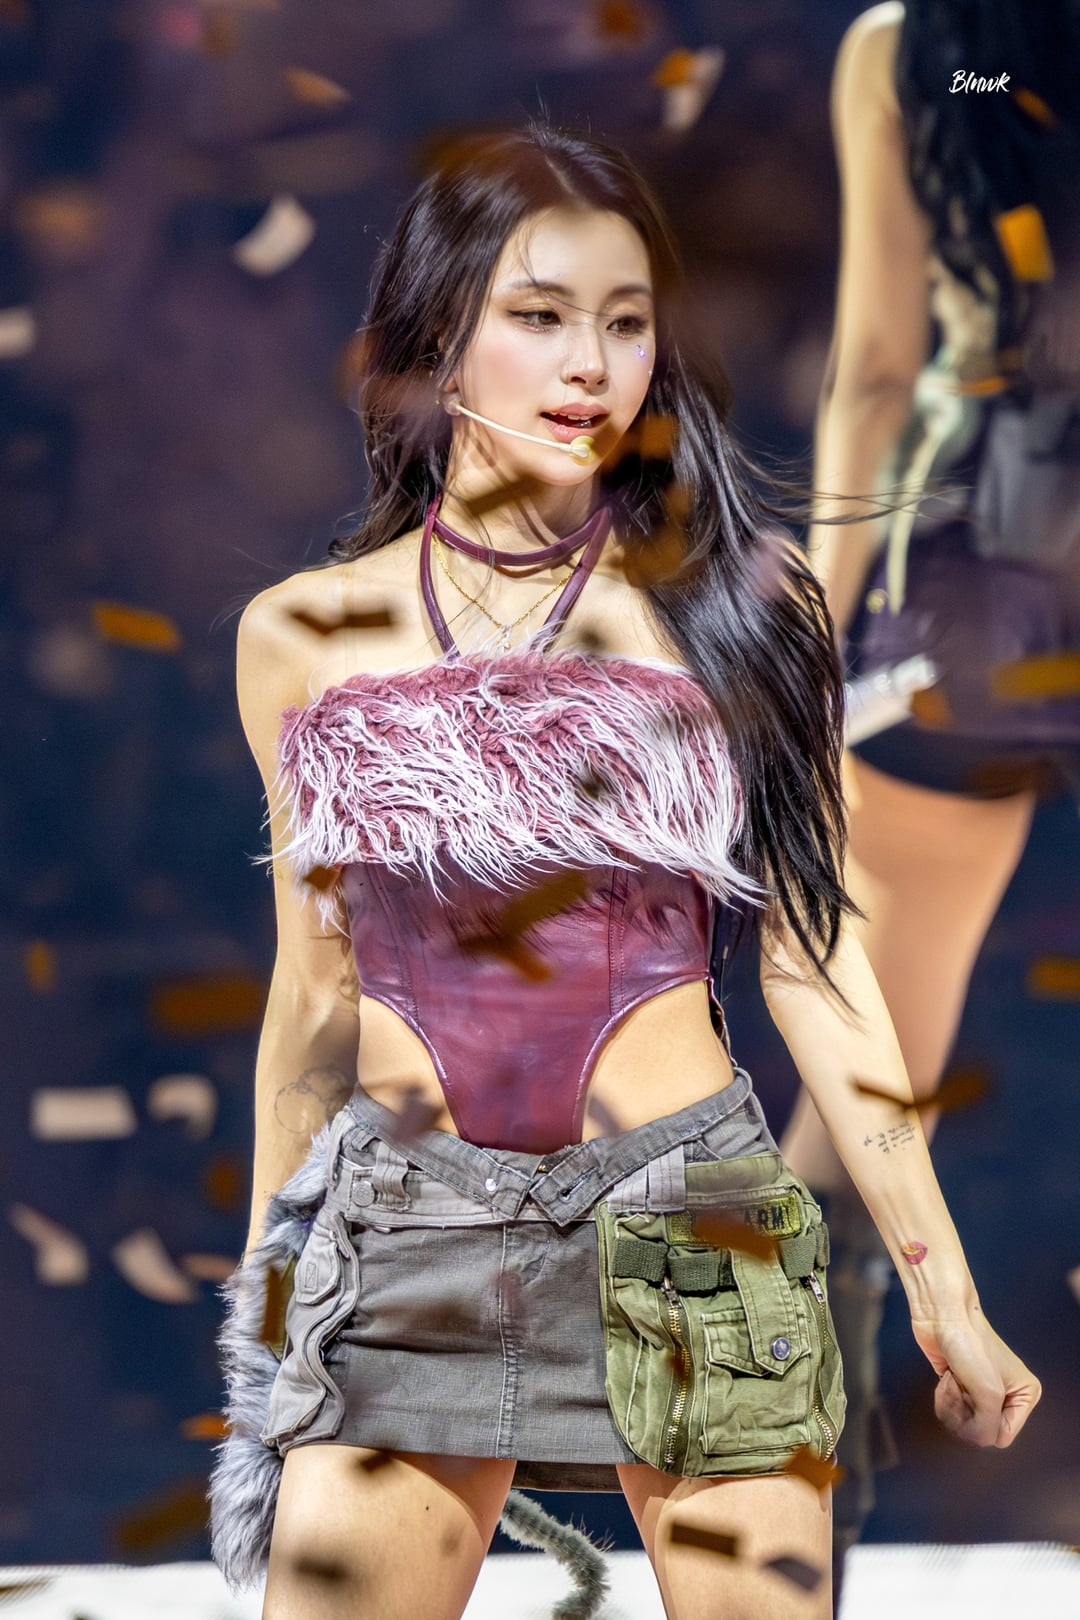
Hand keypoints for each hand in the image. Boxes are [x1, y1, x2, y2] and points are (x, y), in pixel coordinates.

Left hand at [910, 1307, 1040, 1446]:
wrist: (942, 1317)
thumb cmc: (970, 1347)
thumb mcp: (989, 1394)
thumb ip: (988, 1428)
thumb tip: (980, 1440)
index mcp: (1025, 1395)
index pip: (1002, 1435)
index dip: (983, 1424)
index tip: (974, 1401)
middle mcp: (1007, 1395)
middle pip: (981, 1430)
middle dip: (964, 1413)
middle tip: (960, 1389)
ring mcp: (982, 1390)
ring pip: (964, 1422)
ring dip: (952, 1404)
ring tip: (953, 1380)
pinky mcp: (961, 1385)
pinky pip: (952, 1410)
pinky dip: (944, 1397)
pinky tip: (946, 1377)